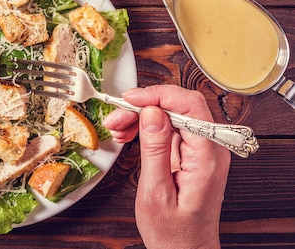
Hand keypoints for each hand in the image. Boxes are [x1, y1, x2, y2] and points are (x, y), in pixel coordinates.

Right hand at [104, 85, 230, 248]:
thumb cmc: (173, 232)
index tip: (130, 99)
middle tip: (116, 118)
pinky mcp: (192, 154)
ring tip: (117, 128)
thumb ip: (155, 150)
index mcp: (207, 157)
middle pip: (179, 106)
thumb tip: (152, 113)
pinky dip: (147, 128)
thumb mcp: (156, 192)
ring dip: (142, 116)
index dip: (158, 95)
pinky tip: (128, 134)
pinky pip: (169, 129)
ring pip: (171, 115)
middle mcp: (210, 149)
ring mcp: (202, 150)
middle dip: (145, 106)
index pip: (190, 105)